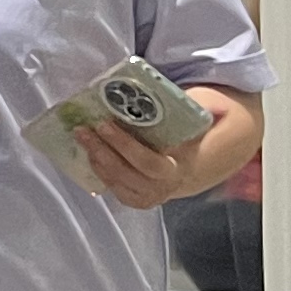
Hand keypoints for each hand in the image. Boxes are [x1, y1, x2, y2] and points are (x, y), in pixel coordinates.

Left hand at [72, 115, 205, 211]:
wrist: (204, 156)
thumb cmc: (202, 129)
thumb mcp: (209, 113)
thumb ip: (197, 105)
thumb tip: (173, 93)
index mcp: (183, 166)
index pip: (150, 163)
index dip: (124, 145)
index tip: (106, 124)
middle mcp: (167, 185)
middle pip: (128, 173)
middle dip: (104, 150)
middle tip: (85, 128)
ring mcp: (152, 194)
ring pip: (119, 182)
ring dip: (97, 159)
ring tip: (81, 135)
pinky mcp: (139, 197)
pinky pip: (116, 189)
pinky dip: (100, 171)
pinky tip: (89, 152)